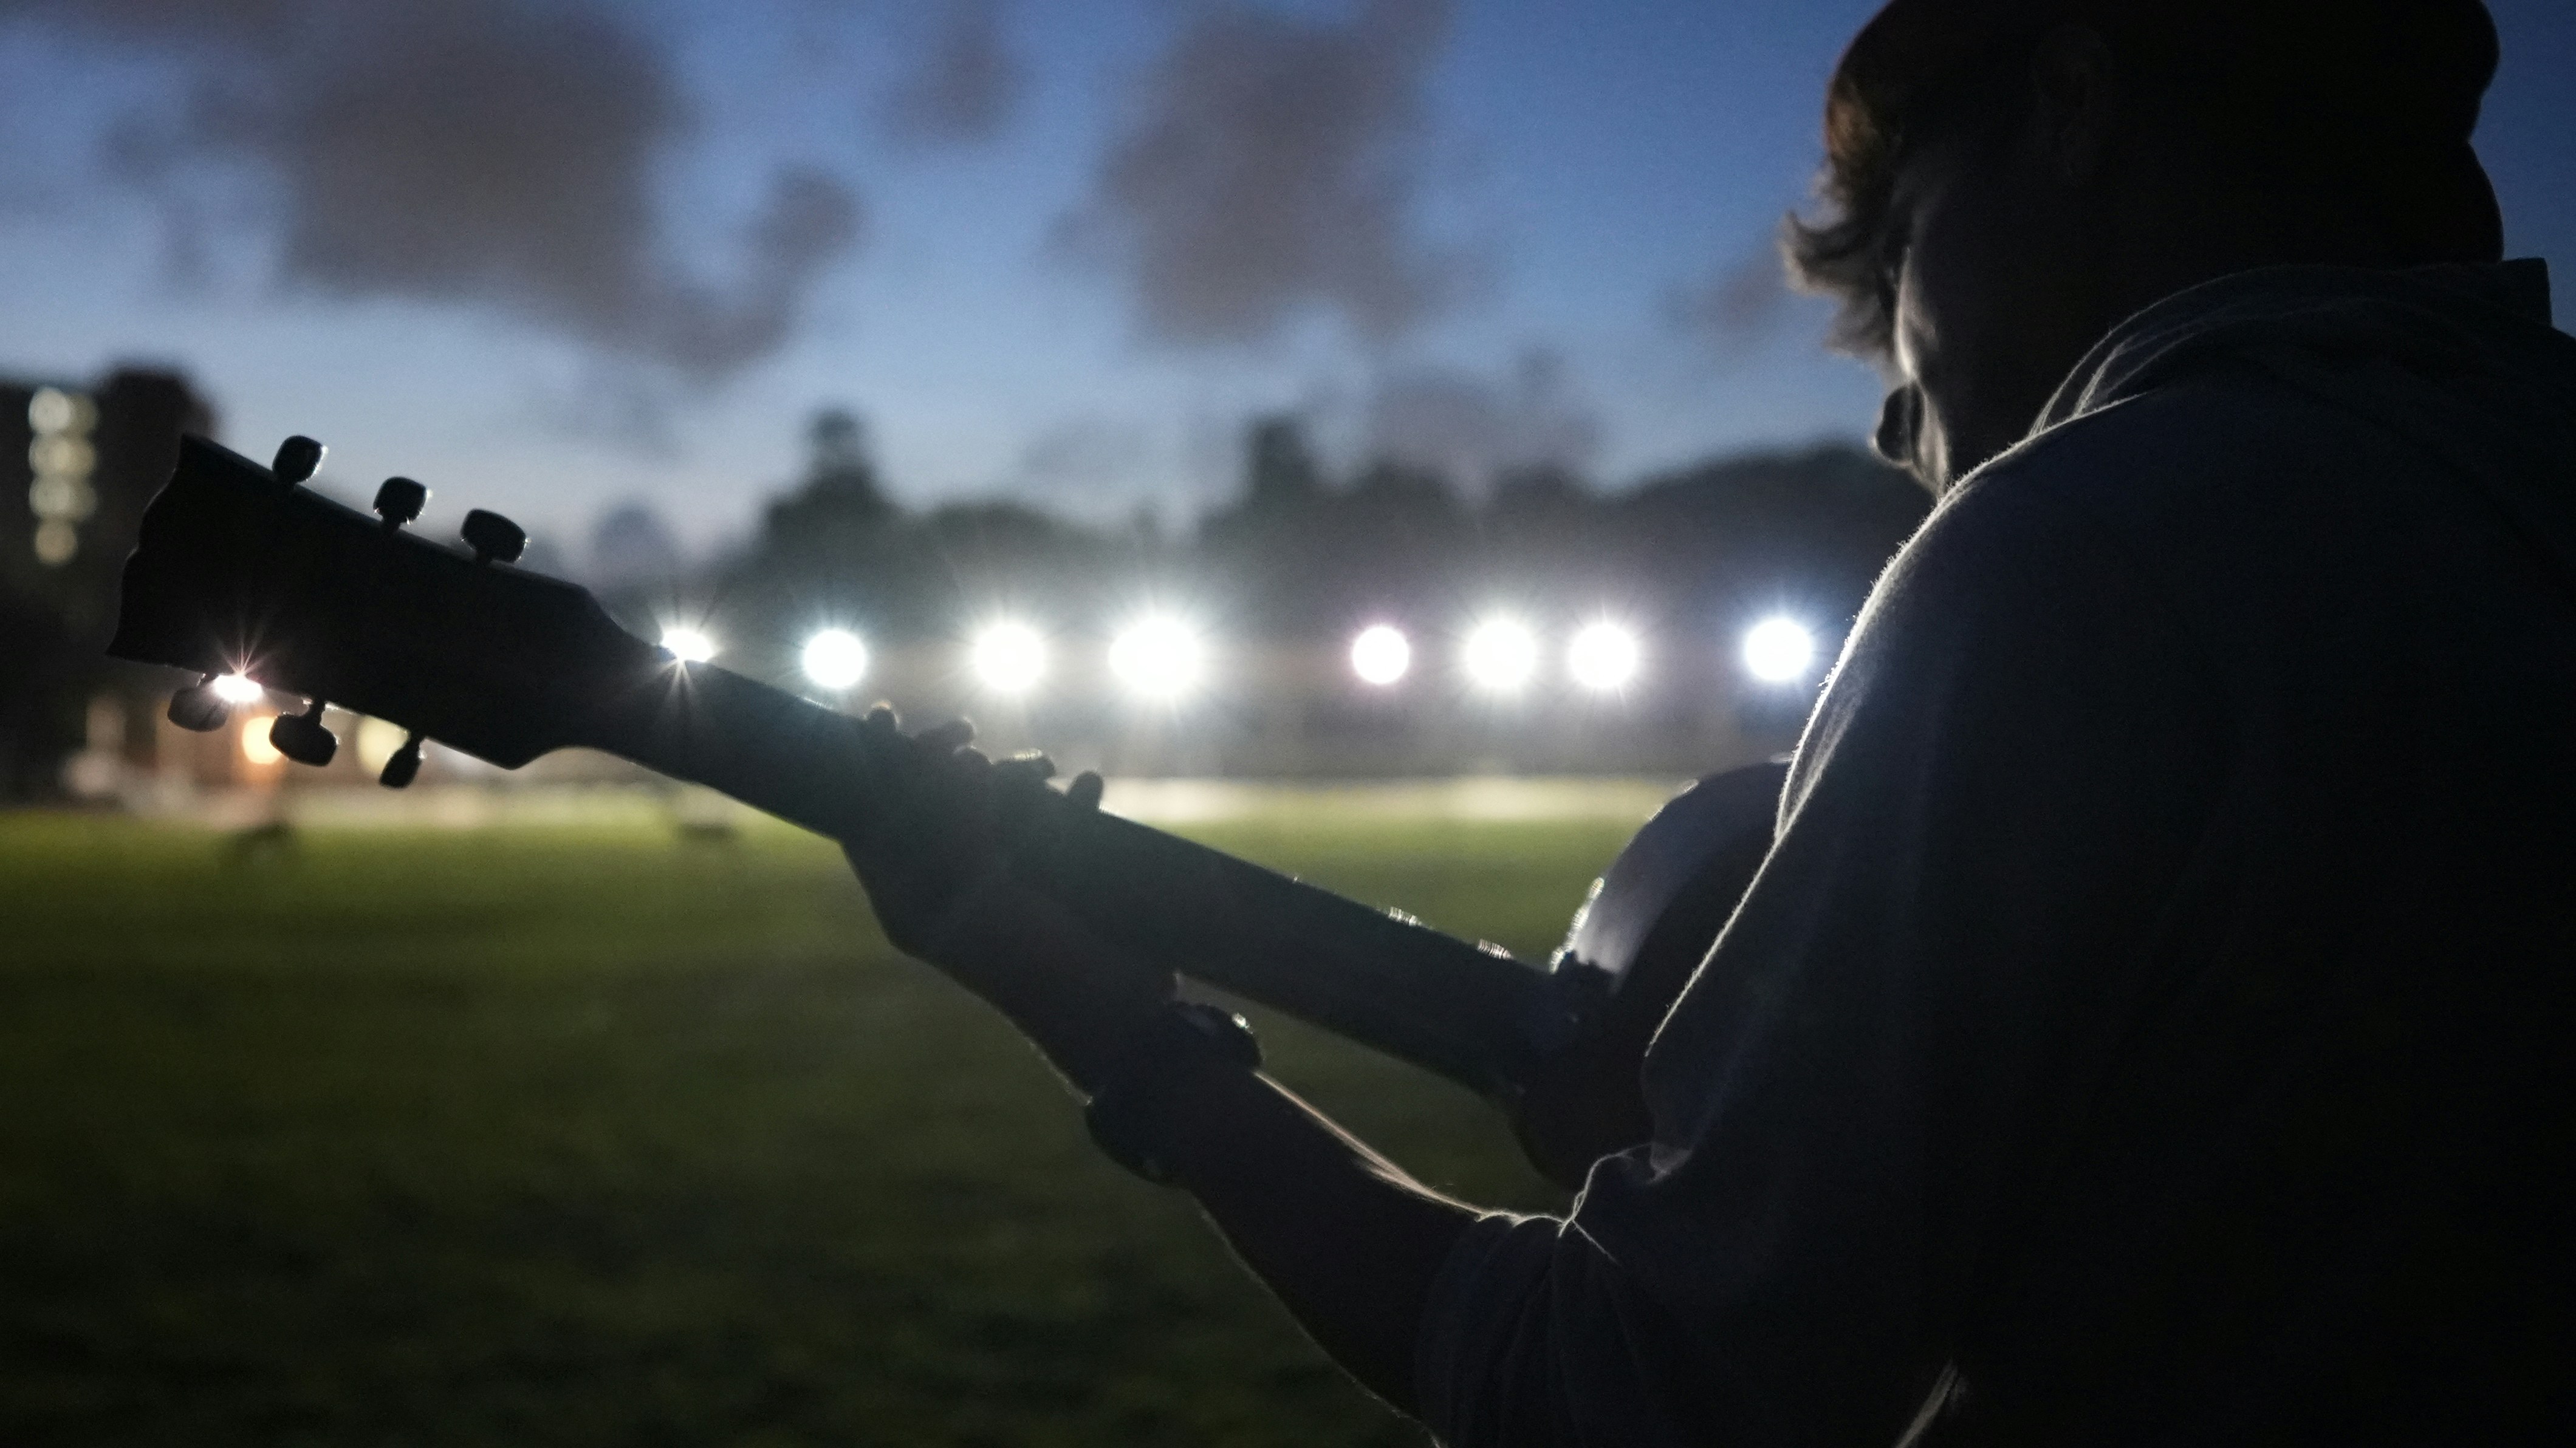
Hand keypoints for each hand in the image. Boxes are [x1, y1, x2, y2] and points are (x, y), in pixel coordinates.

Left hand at [841, 709, 1172, 1090]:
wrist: (1113, 1013)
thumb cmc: (1037, 965)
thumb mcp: (983, 897)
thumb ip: (958, 830)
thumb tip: (963, 766)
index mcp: (910, 901)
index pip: (870, 820)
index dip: (869, 766)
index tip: (881, 714)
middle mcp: (949, 887)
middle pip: (930, 801)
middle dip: (953, 762)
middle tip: (967, 733)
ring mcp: (1003, 882)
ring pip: (993, 804)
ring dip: (1017, 775)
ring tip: (1048, 769)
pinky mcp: (1054, 880)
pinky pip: (1053, 822)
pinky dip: (1069, 802)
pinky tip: (1087, 789)